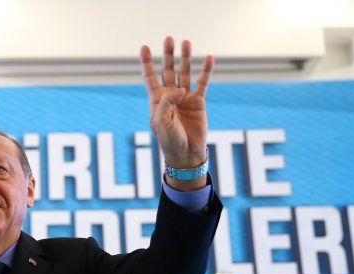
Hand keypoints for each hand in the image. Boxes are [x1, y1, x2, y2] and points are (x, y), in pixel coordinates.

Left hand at [139, 36, 213, 190]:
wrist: (185, 154)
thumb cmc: (169, 141)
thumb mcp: (161, 122)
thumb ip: (167, 103)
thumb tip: (180, 89)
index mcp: (156, 101)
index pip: (150, 77)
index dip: (147, 62)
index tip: (145, 47)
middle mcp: (170, 96)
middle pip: (168, 70)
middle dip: (168, 55)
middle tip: (169, 39)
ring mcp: (184, 98)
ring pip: (185, 73)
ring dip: (185, 58)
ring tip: (186, 43)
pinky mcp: (198, 102)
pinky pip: (202, 83)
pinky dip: (205, 71)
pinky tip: (208, 58)